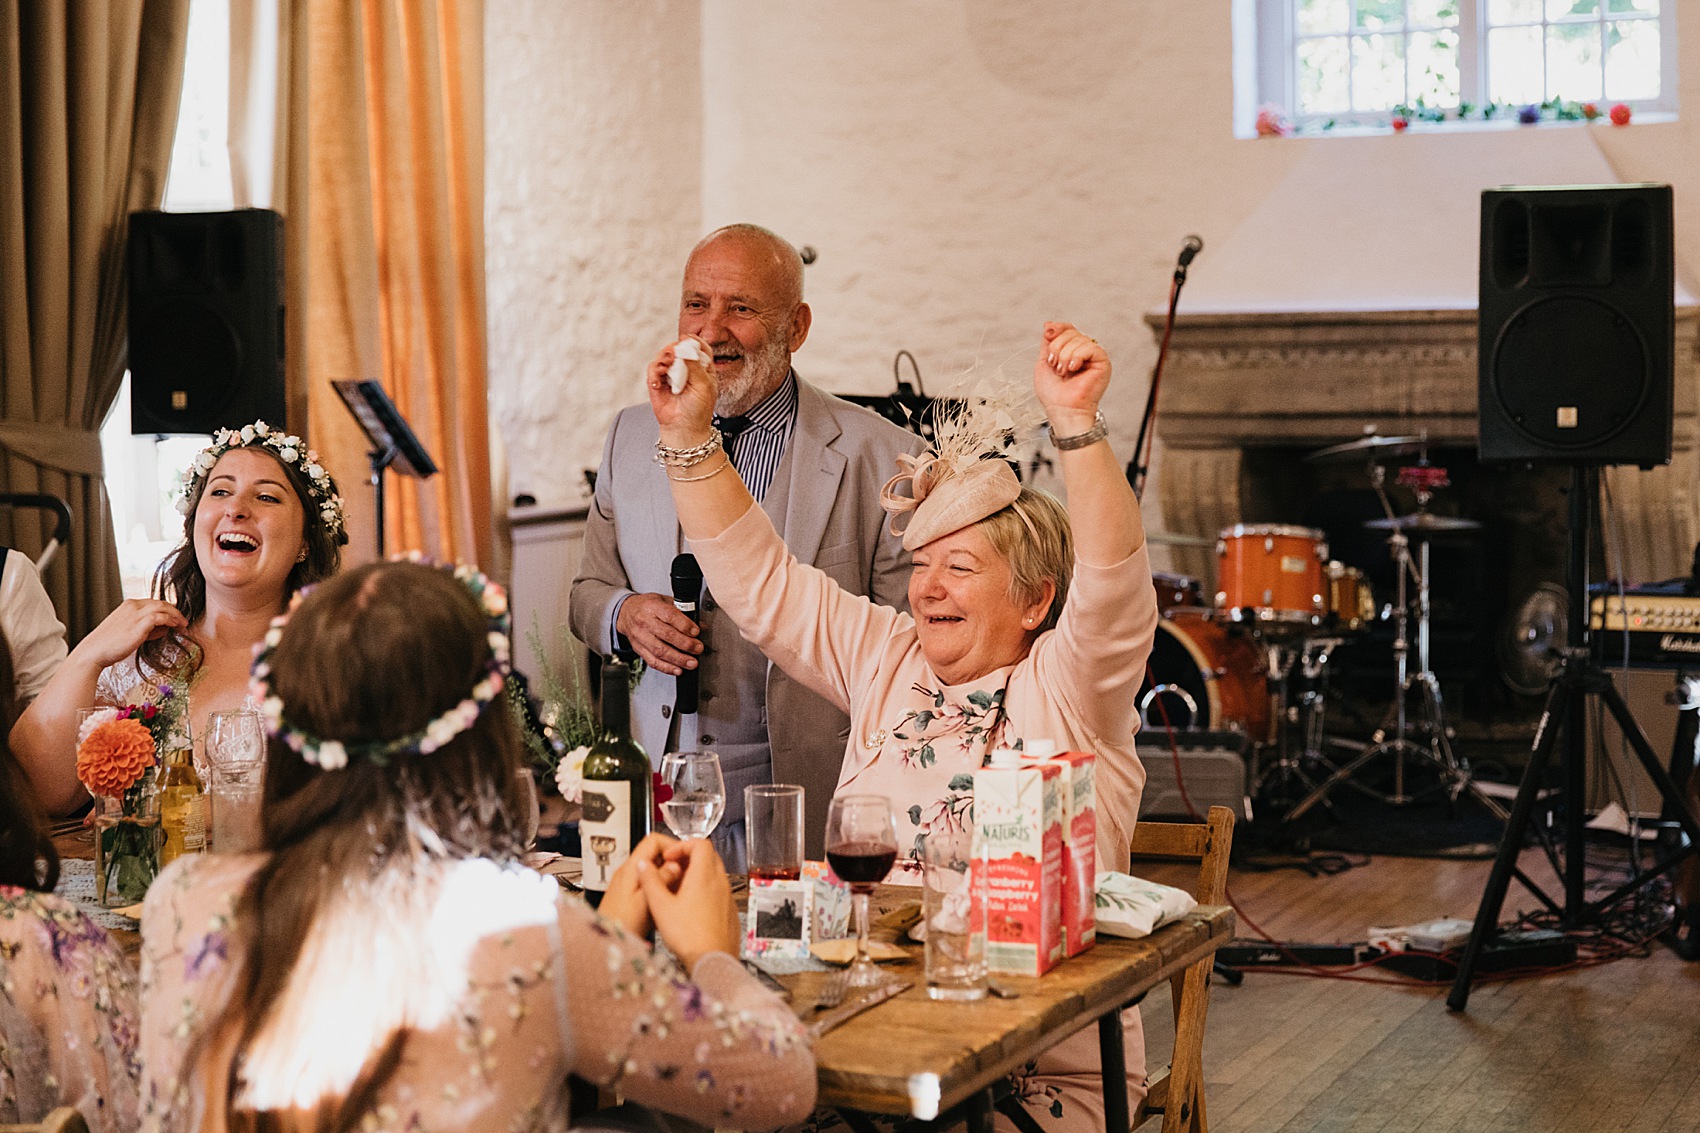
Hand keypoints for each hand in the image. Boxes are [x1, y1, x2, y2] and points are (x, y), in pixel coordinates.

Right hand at [66, 599, 186, 670]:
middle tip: (185, 622)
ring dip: (176, 616)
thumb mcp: (130, 631)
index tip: (178, 619)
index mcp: (129, 605)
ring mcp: (135, 614)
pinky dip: (170, 620)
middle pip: (162, 602)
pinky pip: (159, 617)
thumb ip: (146, 627)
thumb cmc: (110, 644)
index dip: (169, 610)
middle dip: (176, 612)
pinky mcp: (138, 625)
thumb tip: (165, 628)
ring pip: (163, 607)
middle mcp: (132, 606)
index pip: (155, 602)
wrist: (93, 652)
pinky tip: (175, 627)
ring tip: (184, 626)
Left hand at [599, 832, 685, 937]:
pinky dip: (659, 885)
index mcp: (631, 869)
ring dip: (666, 874)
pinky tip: (664, 899)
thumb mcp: (645, 901)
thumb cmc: (621, 924)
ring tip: (676, 888)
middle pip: (653, 853)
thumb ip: (661, 880)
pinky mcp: (628, 894)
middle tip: (683, 875)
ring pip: (651, 867)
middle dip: (671, 861)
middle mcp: (627, 872)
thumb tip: (675, 866)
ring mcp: (626, 882)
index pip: (652, 840)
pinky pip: (647, 881)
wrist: (605, 939)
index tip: (682, 857)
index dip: (670, 844)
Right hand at [615, 592, 702, 676]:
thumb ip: (683, 612)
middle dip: (685, 644)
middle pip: (666, 635)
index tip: (696, 632)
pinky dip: (666, 667)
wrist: (626, 612)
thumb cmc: (648, 606)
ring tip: (692, 663)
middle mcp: (644, 621)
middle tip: (698, 648)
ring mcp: (640, 637)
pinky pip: (652, 661)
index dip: (685, 625)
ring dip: (678, 659)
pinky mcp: (638, 649)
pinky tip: (678, 669)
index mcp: (652, 607)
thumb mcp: (665, 601)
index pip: (670, 616)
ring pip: (660, 651)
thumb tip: (701, 626)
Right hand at [637, 838, 740, 969]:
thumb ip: (650, 882)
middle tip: (673, 869)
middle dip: (689, 858)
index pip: (700, 843)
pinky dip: (706, 891)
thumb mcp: (661, 906)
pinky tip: (692, 908)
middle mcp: (720, 882)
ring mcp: (727, 897)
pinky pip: (719, 891)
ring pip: (715, 874)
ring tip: (679, 890)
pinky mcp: (730, 911)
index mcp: (704, 876)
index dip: (682, 845)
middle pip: (709, 856)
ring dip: (698, 875)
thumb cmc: (690, 937)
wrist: (713, 961)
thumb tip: (643, 866)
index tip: (670, 856)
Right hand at [647, 336, 718, 447]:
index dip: (693, 341)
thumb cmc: (698, 410)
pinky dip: (654, 372)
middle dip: (675, 348)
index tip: (686, 339)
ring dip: (664, 358)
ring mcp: (671, 374)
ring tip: (666, 367)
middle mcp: (686, 369)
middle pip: (679, 348)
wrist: (684, 429)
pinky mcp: (657, 382)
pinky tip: (658, 381)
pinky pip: (653, 369)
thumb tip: (685, 347)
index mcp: (702, 368)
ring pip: (663, 355)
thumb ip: (695, 365)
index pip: (699, 347)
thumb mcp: (704, 385)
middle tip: (674, 354)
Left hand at [1033, 321, 1110, 434]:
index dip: (1057, 328)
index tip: (1048, 334)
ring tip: (1064, 372)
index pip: (1067, 328)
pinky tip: (1074, 369)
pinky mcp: (1102, 362)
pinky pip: (1090, 347)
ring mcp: (1093, 357)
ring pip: (1078, 339)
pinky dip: (1077, 356)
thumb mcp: (1043, 362)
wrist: (1062, 409)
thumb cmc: (1053, 394)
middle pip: (1070, 331)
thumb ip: (1048, 343)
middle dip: (1057, 347)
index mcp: (1070, 351)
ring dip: (1065, 356)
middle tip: (1055, 366)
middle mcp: (1083, 352)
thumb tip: (1049, 324)